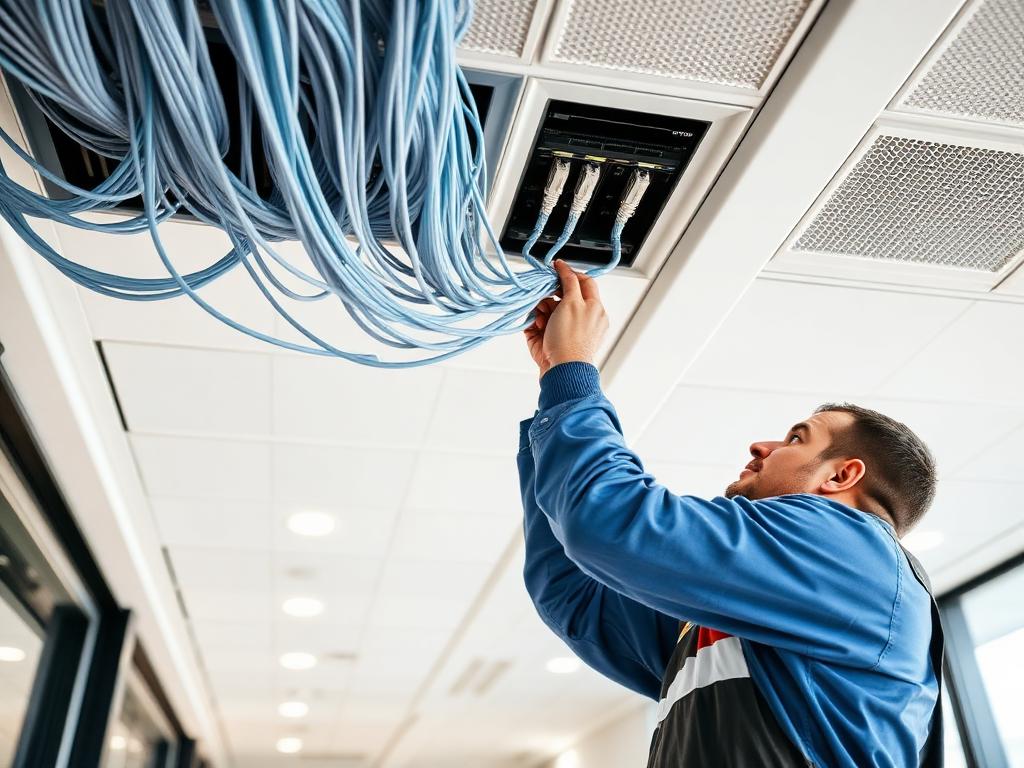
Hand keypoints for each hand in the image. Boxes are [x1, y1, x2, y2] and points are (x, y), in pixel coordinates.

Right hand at [524, 260, 608, 377]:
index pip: (583, 283)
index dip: (570, 273)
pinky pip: (536, 323)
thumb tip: (566, 268)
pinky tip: (537, 324)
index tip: (556, 268)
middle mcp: (580, 318)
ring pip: (547, 308)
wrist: (562, 371)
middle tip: (545, 293)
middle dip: (551, 293)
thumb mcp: (573, 303)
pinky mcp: (546, 340)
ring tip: (542, 315)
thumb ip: (570, 282)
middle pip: (562, 295)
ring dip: (541, 307)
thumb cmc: (571, 341)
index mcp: (593, 309)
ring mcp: (562, 330)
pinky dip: (535, 321)